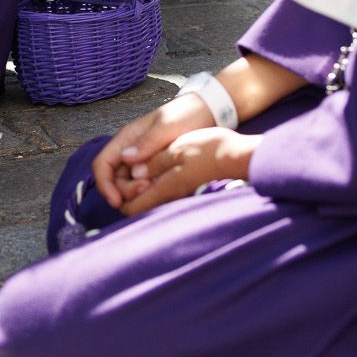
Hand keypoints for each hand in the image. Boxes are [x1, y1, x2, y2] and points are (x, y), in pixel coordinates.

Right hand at [90, 94, 214, 209]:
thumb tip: (125, 158)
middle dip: (126, 191)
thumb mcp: (167, 126)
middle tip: (149, 189)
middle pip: (114, 180)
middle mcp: (131, 151)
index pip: (103, 164)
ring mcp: (143, 160)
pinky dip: (150, 192)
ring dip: (137, 193)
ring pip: (128, 185)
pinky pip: (145, 185)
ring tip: (157, 188)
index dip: (105, 185)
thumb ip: (147, 142)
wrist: (209, 112)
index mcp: (127, 138)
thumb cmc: (187, 113)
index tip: (117, 201)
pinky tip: (163, 189)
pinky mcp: (157, 168)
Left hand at [119, 127, 260, 216]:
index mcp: (164, 188)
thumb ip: (152, 160)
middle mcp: (168, 195)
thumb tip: (131, 167)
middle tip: (132, 164)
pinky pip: (160, 188)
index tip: (119, 176)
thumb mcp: (177, 148)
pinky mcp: (183, 186)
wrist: (238, 155)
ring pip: (148, 195)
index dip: (118, 195)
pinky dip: (153, 178)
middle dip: (127, 188)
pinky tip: (157, 161)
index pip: (130, 208)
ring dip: (140, 181)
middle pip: (137, 204)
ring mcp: (177, 192)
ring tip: (143, 160)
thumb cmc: (210, 150)